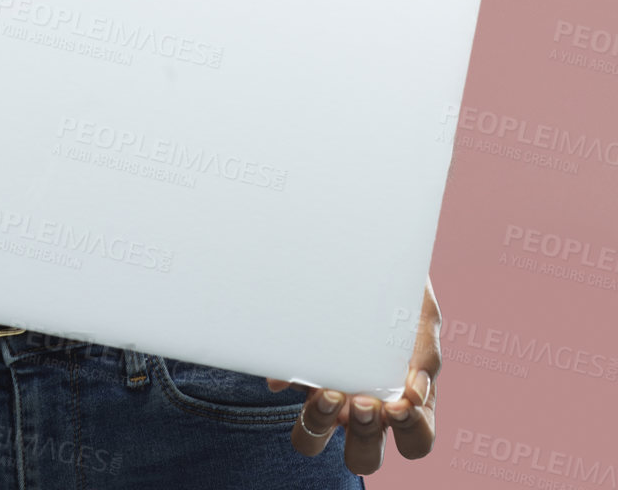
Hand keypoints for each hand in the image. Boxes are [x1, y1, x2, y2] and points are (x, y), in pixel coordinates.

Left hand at [265, 277, 440, 474]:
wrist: (369, 252)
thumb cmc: (405, 292)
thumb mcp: (423, 316)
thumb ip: (426, 352)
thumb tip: (412, 389)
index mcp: (404, 402)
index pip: (416, 443)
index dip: (410, 434)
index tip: (400, 405)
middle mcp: (365, 408)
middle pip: (363, 458)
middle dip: (363, 438)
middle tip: (364, 402)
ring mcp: (328, 392)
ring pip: (313, 440)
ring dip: (321, 422)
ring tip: (329, 390)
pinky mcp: (299, 367)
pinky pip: (284, 385)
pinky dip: (285, 379)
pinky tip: (291, 364)